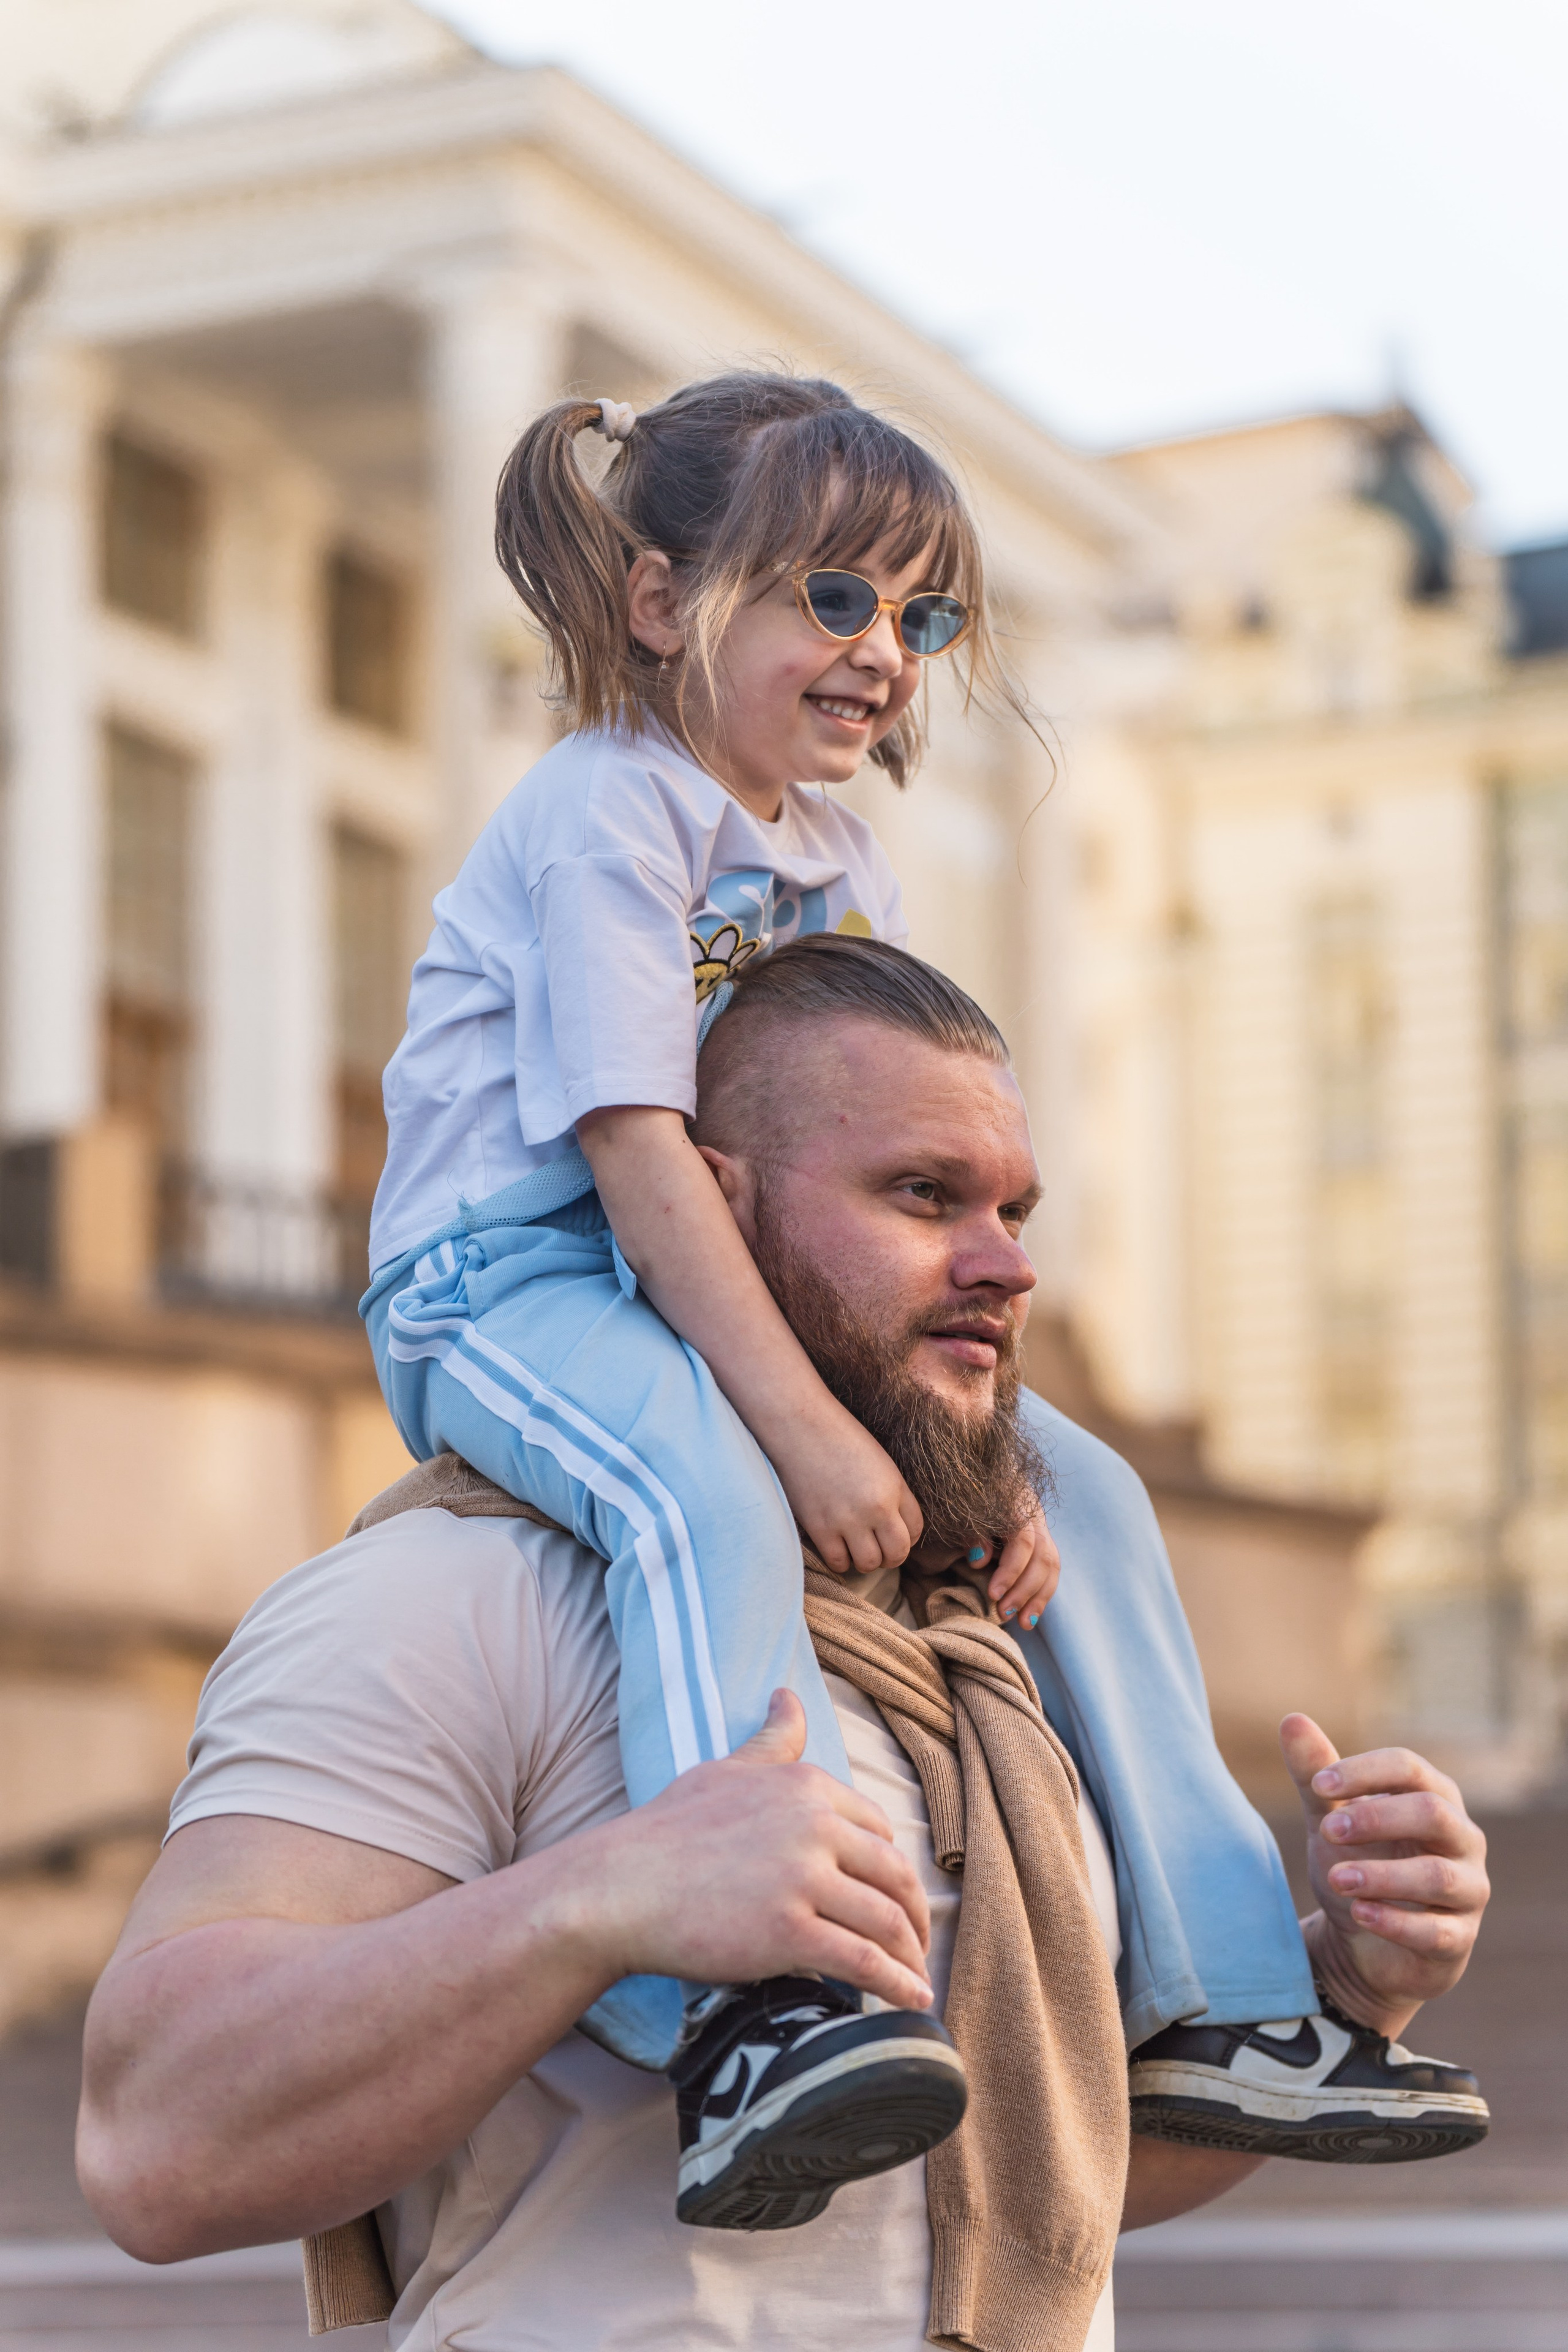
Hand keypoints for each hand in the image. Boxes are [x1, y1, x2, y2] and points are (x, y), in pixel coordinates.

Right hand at [594, 1690, 933, 2009]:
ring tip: (916, 1979)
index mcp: (806, 1786)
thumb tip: (788, 1697)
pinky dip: (898, 1984)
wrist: (619, 1888)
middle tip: (917, 1943)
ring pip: (886, 1919)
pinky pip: (864, 1961)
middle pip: (894, 1874)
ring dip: (912, 1955)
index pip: (878, 1829)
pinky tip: (913, 2002)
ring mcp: (802, 1878)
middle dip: (915, 1914)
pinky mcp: (789, 1932)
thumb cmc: (667, 1831)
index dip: (892, 1868)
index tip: (894, 1896)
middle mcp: (813, 1825)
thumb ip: (771, 1743)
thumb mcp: (726, 1771)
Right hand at [771, 1403, 923, 1575]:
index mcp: (894, 1487)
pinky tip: (836, 1546)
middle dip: (891, 1556)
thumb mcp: (879, 1461)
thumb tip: (894, 1525)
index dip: (907, 1536)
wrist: (799, 1425)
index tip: (894, 1534)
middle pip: (897, 1553)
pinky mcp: (820, 1528)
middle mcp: (876, 1508)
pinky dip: (840, 1560)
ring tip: (856, 1548)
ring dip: (865, 1561)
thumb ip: (892, 1493)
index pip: (916, 1530)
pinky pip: (838, 1563)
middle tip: (878, 1549)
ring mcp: (848, 1520)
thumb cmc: (839, 1437)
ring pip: (869, 1564)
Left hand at [963, 1508, 1058, 1627]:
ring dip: (1036, 1598)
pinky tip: (1029, 1618)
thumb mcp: (960, 1514)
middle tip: (1002, 1613)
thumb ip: (971, 1534)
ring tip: (1021, 1623)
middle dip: (1024, 1590)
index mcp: (1015, 1503)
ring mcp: (1041, 1529)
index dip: (1011, 1570)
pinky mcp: (1042, 1544)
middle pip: (1042, 1556)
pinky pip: (1050, 1573)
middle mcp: (1033, 1516)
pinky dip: (1040, 1597)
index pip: (1023, 1540)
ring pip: (1051, 1566)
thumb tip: (979, 1559)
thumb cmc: (960, 1502)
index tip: (993, 1594)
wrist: (971, 1488)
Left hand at [1281, 1714, 1489, 2038]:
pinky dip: (1396, 1923)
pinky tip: (1360, 1914)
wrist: (1363, 1942)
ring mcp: (1467, 1891)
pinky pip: (1437, 1932)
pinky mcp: (1459, 1940)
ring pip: (1438, 1876)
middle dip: (1376, 1818)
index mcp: (1434, 1797)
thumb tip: (1292, 1719)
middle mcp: (1462, 1839)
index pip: (1409, 1767)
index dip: (1365, 1771)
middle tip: (1327, 1830)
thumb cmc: (1358, 1862)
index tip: (1317, 1784)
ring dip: (1383, 1876)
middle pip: (1432, 1813)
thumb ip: (1315, 1775)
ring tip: (1336, 1879)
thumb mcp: (1331, 1819)